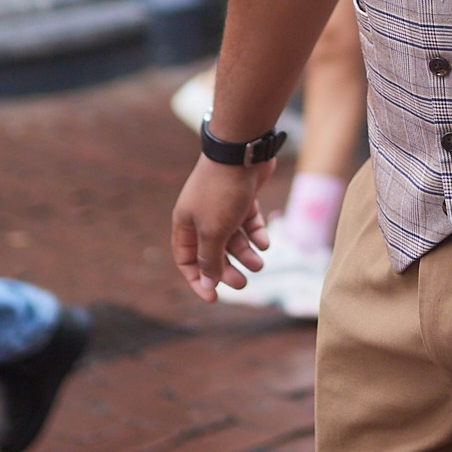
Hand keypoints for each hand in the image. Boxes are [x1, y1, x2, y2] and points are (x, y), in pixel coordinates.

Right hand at [171, 156, 275, 301]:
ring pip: (233, 239)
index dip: (198, 280)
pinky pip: (247, 223)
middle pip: (212, 252)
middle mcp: (201, 216)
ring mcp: (222, 206)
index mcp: (185, 224)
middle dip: (227, 270)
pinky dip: (256, 234)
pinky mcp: (242, 198)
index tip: (213, 298)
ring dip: (246, 254)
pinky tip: (265, 242)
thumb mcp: (213, 231)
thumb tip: (208, 283)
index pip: (186, 260)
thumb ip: (210, 259)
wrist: (242, 153)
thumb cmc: (222, 193)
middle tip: (243, 283)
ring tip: (259, 263)